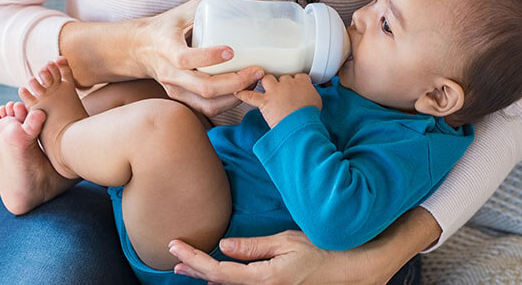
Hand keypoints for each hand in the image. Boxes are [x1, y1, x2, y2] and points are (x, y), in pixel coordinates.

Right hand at [134, 0, 264, 116]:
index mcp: (166, 47)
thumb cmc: (170, 25)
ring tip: (254, 81)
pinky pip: (208, 108)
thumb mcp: (189, 7)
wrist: (142, 48)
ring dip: (236, 96)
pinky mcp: (183, 98)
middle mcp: (170, 72)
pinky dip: (229, 103)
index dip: (208, 57)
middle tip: (257, 71)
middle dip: (235, 82)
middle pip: (204, 87)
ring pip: (208, 103)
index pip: (184, 58)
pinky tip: (243, 90)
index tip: (231, 51)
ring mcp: (176, 89)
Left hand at [168, 230, 332, 284]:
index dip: (194, 259)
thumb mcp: (286, 242)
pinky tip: (214, 277)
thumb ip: (253, 247)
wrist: (349, 270)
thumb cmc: (322, 251)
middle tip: (172, 257)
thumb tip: (224, 246)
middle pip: (218, 282)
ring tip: (184, 267)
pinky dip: (223, 280)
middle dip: (193, 268)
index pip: (219, 271)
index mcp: (264, 278)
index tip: (175, 247)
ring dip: (204, 275)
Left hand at [235, 74, 321, 127]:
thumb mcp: (317, 101)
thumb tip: (309, 96)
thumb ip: (311, 94)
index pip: (298, 76)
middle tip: (281, 90)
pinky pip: (250, 96)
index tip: (295, 86)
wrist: (301, 125)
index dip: (295, 81)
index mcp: (302, 82)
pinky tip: (238, 92)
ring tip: (265, 86)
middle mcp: (287, 83)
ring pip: (267, 79)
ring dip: (265, 82)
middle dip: (281, 83)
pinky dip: (243, 94)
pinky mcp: (265, 101)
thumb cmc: (309, 116)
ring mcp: (275, 91)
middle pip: (282, 77)